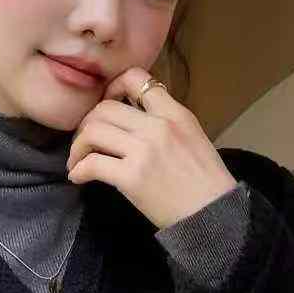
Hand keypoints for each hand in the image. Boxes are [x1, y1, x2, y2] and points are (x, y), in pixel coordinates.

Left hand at [65, 66, 238, 228]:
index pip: (135, 78)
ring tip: (78, 161)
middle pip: (105, 108)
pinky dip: (79, 170)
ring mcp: (143, 151)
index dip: (112, 87)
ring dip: (78, 147)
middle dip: (87, 124)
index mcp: (175, 114)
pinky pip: (92, 164)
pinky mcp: (131, 177)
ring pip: (93, 132)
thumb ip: (166, 122)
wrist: (214, 214)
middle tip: (86, 141)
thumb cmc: (206, 182)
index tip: (107, 104)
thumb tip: (133, 117)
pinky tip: (79, 178)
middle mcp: (158, 126)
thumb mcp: (193, 137)